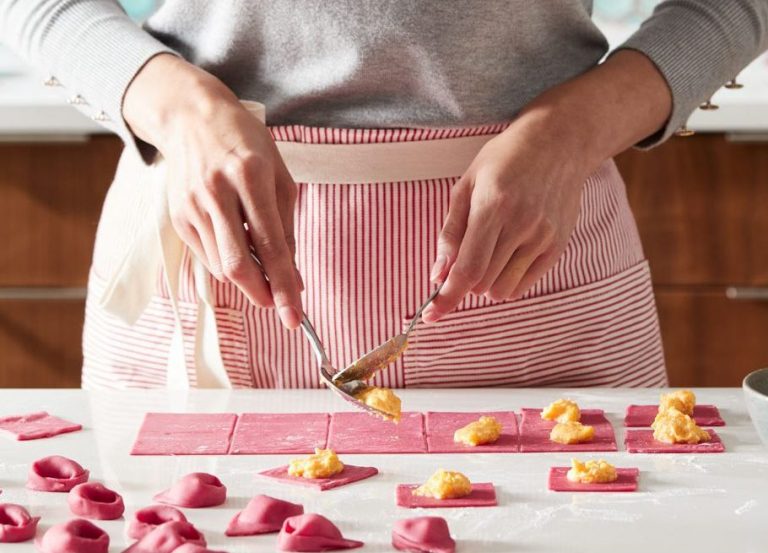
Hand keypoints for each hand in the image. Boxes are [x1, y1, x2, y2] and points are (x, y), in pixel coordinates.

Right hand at [123, 54, 302, 328]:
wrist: (191, 117)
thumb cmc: (246, 143)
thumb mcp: (280, 175)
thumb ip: (287, 226)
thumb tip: (293, 275)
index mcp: (250, 176)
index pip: (271, 245)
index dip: (285, 285)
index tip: (295, 315)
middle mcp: (217, 192)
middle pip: (237, 265)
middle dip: (261, 293)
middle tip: (278, 304)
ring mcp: (192, 206)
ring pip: (221, 265)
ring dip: (246, 277)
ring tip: (261, 263)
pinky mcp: (178, 216)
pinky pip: (207, 255)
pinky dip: (227, 262)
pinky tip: (237, 243)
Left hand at [422, 108, 587, 322]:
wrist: (559, 142)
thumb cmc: (505, 159)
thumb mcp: (466, 186)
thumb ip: (450, 233)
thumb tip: (437, 275)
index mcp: (492, 206)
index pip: (467, 268)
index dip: (447, 297)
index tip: (431, 316)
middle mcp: (521, 225)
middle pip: (482, 283)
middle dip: (464, 280)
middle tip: (463, 259)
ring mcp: (543, 237)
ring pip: (502, 289)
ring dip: (486, 282)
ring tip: (489, 250)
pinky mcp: (557, 245)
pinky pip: (523, 285)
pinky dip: (506, 281)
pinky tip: (506, 255)